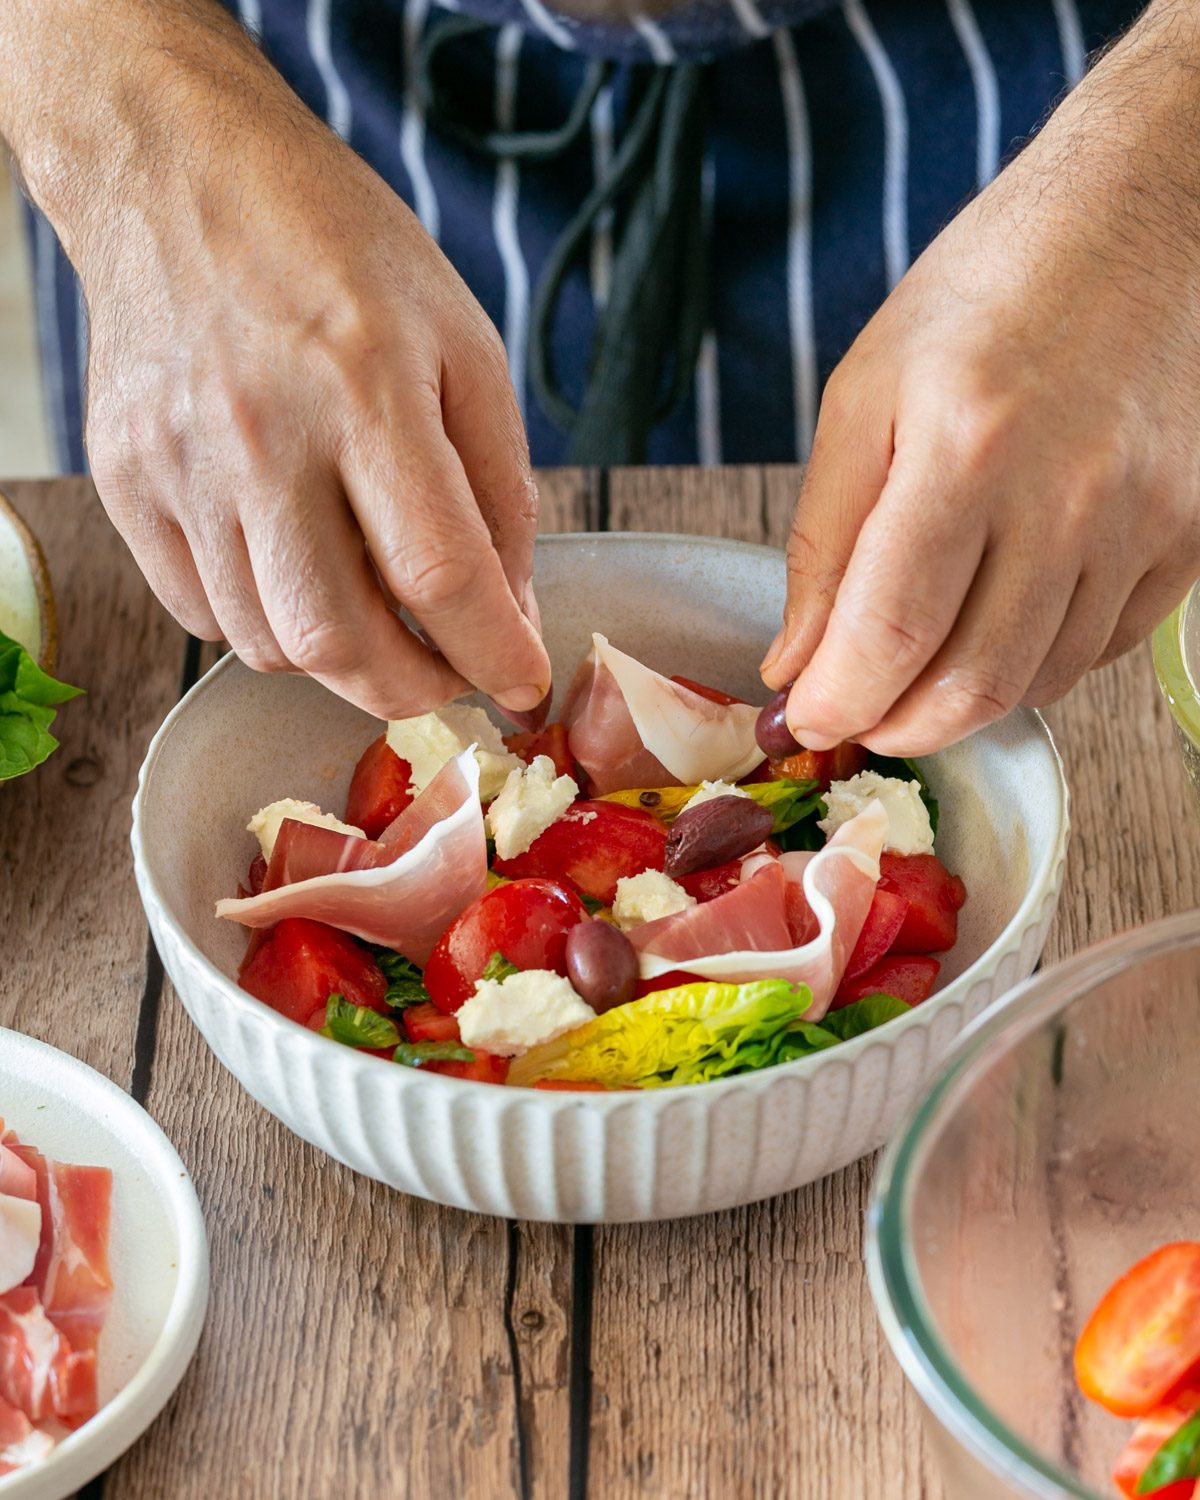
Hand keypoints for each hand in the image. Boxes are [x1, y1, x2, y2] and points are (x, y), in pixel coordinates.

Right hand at [5, 2, 548, 718]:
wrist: (178, 172)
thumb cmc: (339, 250)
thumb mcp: (463, 344)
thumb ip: (499, 489)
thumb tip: (510, 613)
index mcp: (365, 387)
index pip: (438, 571)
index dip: (493, 652)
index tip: (522, 684)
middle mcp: (261, 436)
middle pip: (338, 638)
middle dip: (414, 688)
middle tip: (450, 673)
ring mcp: (178, 465)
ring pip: (268, 642)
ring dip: (342, 661)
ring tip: (379, 616)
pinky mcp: (125, 482)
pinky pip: (202, 613)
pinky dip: (265, 626)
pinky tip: (300, 574)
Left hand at [762, 0, 1199, 755]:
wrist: (1139, 220)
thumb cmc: (985, 296)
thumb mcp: (865, 395)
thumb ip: (823, 540)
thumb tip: (796, 663)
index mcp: (966, 447)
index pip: (891, 634)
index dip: (839, 703)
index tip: (807, 720)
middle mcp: (1068, 495)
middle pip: (971, 684)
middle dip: (895, 727)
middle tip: (854, 717)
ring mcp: (1141, 521)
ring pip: (1037, 681)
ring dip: (959, 707)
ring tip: (912, 676)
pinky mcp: (1187, 534)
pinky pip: (1098, 650)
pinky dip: (1032, 669)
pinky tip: (991, 634)